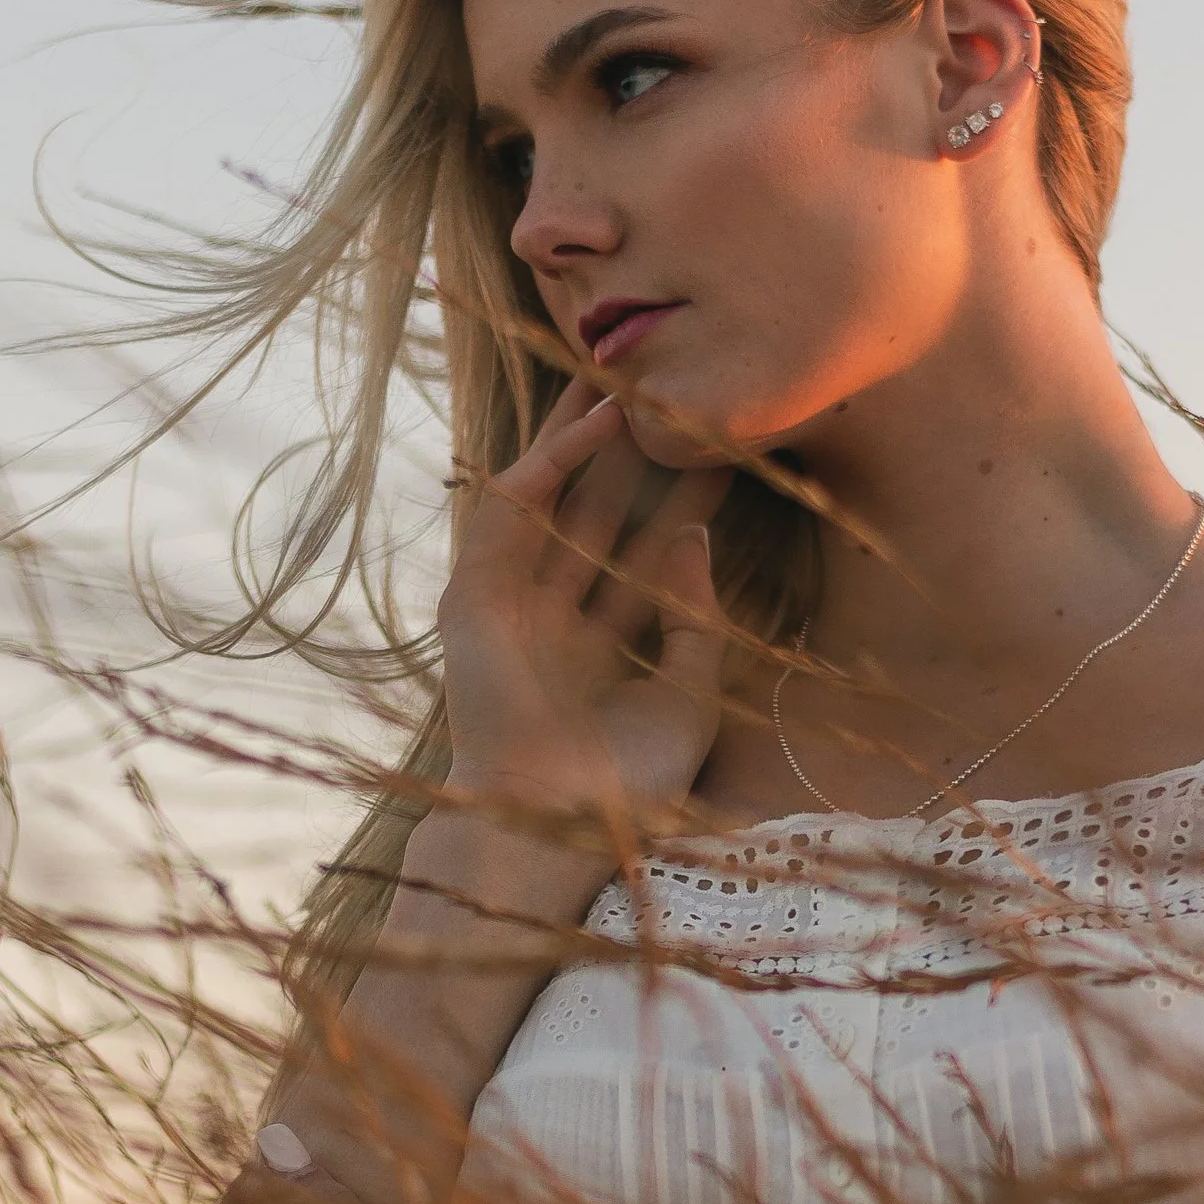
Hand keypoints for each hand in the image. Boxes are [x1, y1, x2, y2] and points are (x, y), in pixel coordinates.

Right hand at [435, 373, 728, 830]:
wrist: (556, 827)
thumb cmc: (625, 785)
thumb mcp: (690, 696)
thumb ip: (697, 620)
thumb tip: (695, 540)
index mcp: (602, 650)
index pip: (646, 554)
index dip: (684, 500)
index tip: (729, 449)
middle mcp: (555, 620)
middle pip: (599, 516)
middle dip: (634, 455)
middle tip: (674, 389)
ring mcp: (511, 605)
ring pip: (554, 501)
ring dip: (586, 441)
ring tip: (631, 376)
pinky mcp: (474, 595)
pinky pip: (513, 512)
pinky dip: (550, 464)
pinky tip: (594, 425)